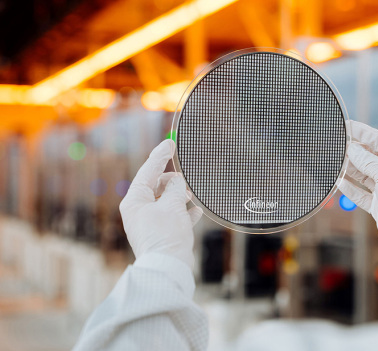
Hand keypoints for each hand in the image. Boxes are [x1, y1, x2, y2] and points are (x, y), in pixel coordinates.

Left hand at [119, 139, 202, 268]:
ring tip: (191, 194)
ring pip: (165, 201)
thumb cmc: (166, 235)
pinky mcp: (161, 233)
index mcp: (135, 201)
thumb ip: (175, 188)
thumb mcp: (172, 205)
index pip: (147, 171)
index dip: (160, 156)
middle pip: (155, 186)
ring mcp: (149, 223)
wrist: (169, 267)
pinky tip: (196, 210)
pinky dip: (183, 211)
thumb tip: (177, 181)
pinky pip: (173, 216)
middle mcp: (139, 210)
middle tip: (186, 177)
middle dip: (172, 180)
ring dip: (179, 196)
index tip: (170, 143)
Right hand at [339, 121, 377, 253]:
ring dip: (349, 169)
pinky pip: (360, 193)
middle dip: (353, 152)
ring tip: (335, 163)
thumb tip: (352, 149)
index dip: (362, 133)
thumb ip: (367, 161)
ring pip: (363, 175)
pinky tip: (339, 182)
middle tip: (337, 145)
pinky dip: (350, 188)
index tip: (347, 126)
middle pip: (369, 157)